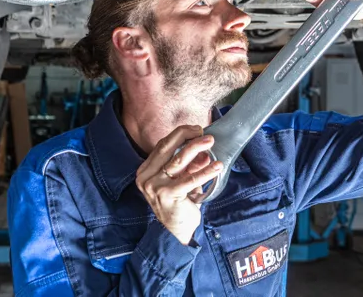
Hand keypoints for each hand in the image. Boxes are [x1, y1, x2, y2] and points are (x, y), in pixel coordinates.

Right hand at [135, 125, 222, 244]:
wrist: (176, 232)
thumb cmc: (179, 204)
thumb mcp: (183, 180)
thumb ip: (190, 165)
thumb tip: (204, 151)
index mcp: (146, 171)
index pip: (162, 146)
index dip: (180, 135)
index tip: (196, 129)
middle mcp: (146, 177)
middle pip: (168, 149)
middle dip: (187, 137)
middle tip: (204, 133)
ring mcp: (155, 186)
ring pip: (178, 160)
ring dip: (197, 149)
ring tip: (211, 144)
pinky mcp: (167, 195)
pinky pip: (189, 179)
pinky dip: (205, 171)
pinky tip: (217, 167)